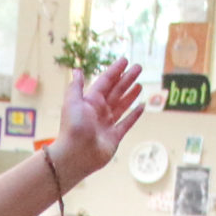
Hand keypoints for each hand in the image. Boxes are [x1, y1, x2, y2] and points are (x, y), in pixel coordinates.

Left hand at [50, 58, 146, 181]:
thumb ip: (76, 86)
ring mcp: (107, 124)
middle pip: (116, 91)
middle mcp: (99, 111)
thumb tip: (77, 70)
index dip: (115, 71)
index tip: (125, 61)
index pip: (105, 82)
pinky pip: (126, 123)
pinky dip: (134, 115)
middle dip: (127, 79)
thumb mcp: (72, 102)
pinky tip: (142, 106)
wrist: (75, 155)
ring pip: (122, 105)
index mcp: (90, 101)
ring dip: (131, 94)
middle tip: (139, 67)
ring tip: (140, 84)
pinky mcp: (114, 137)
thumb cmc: (73, 127)